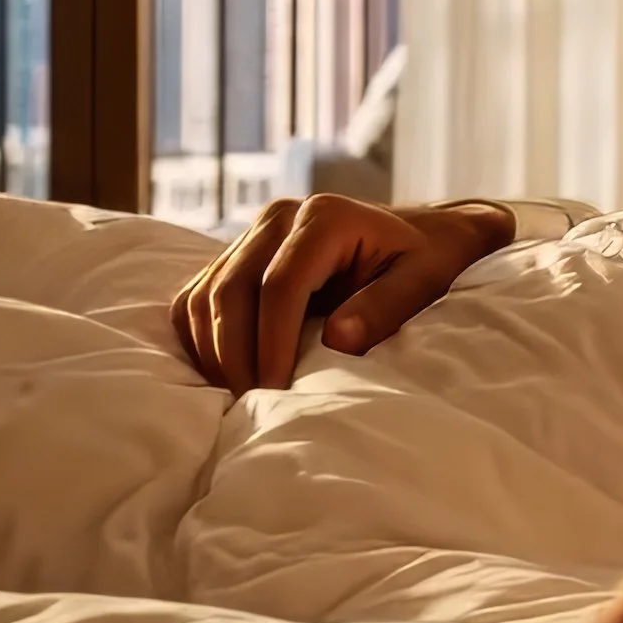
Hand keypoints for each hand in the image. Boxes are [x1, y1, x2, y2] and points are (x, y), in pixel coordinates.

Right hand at [169, 195, 514, 392]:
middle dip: (236, 354)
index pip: (281, 284)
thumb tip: (337, 340)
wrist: (420, 233)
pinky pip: (195, 297)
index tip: (276, 390)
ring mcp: (252, 233)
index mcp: (326, 217)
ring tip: (238, 396)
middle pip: (232, 289)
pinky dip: (200, 339)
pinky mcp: (235, 254)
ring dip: (214, 351)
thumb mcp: (425, 280)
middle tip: (251, 405)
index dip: (273, 342)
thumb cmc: (426, 260)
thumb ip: (386, 306)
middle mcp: (279, 217)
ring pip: (205, 294)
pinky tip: (221, 374)